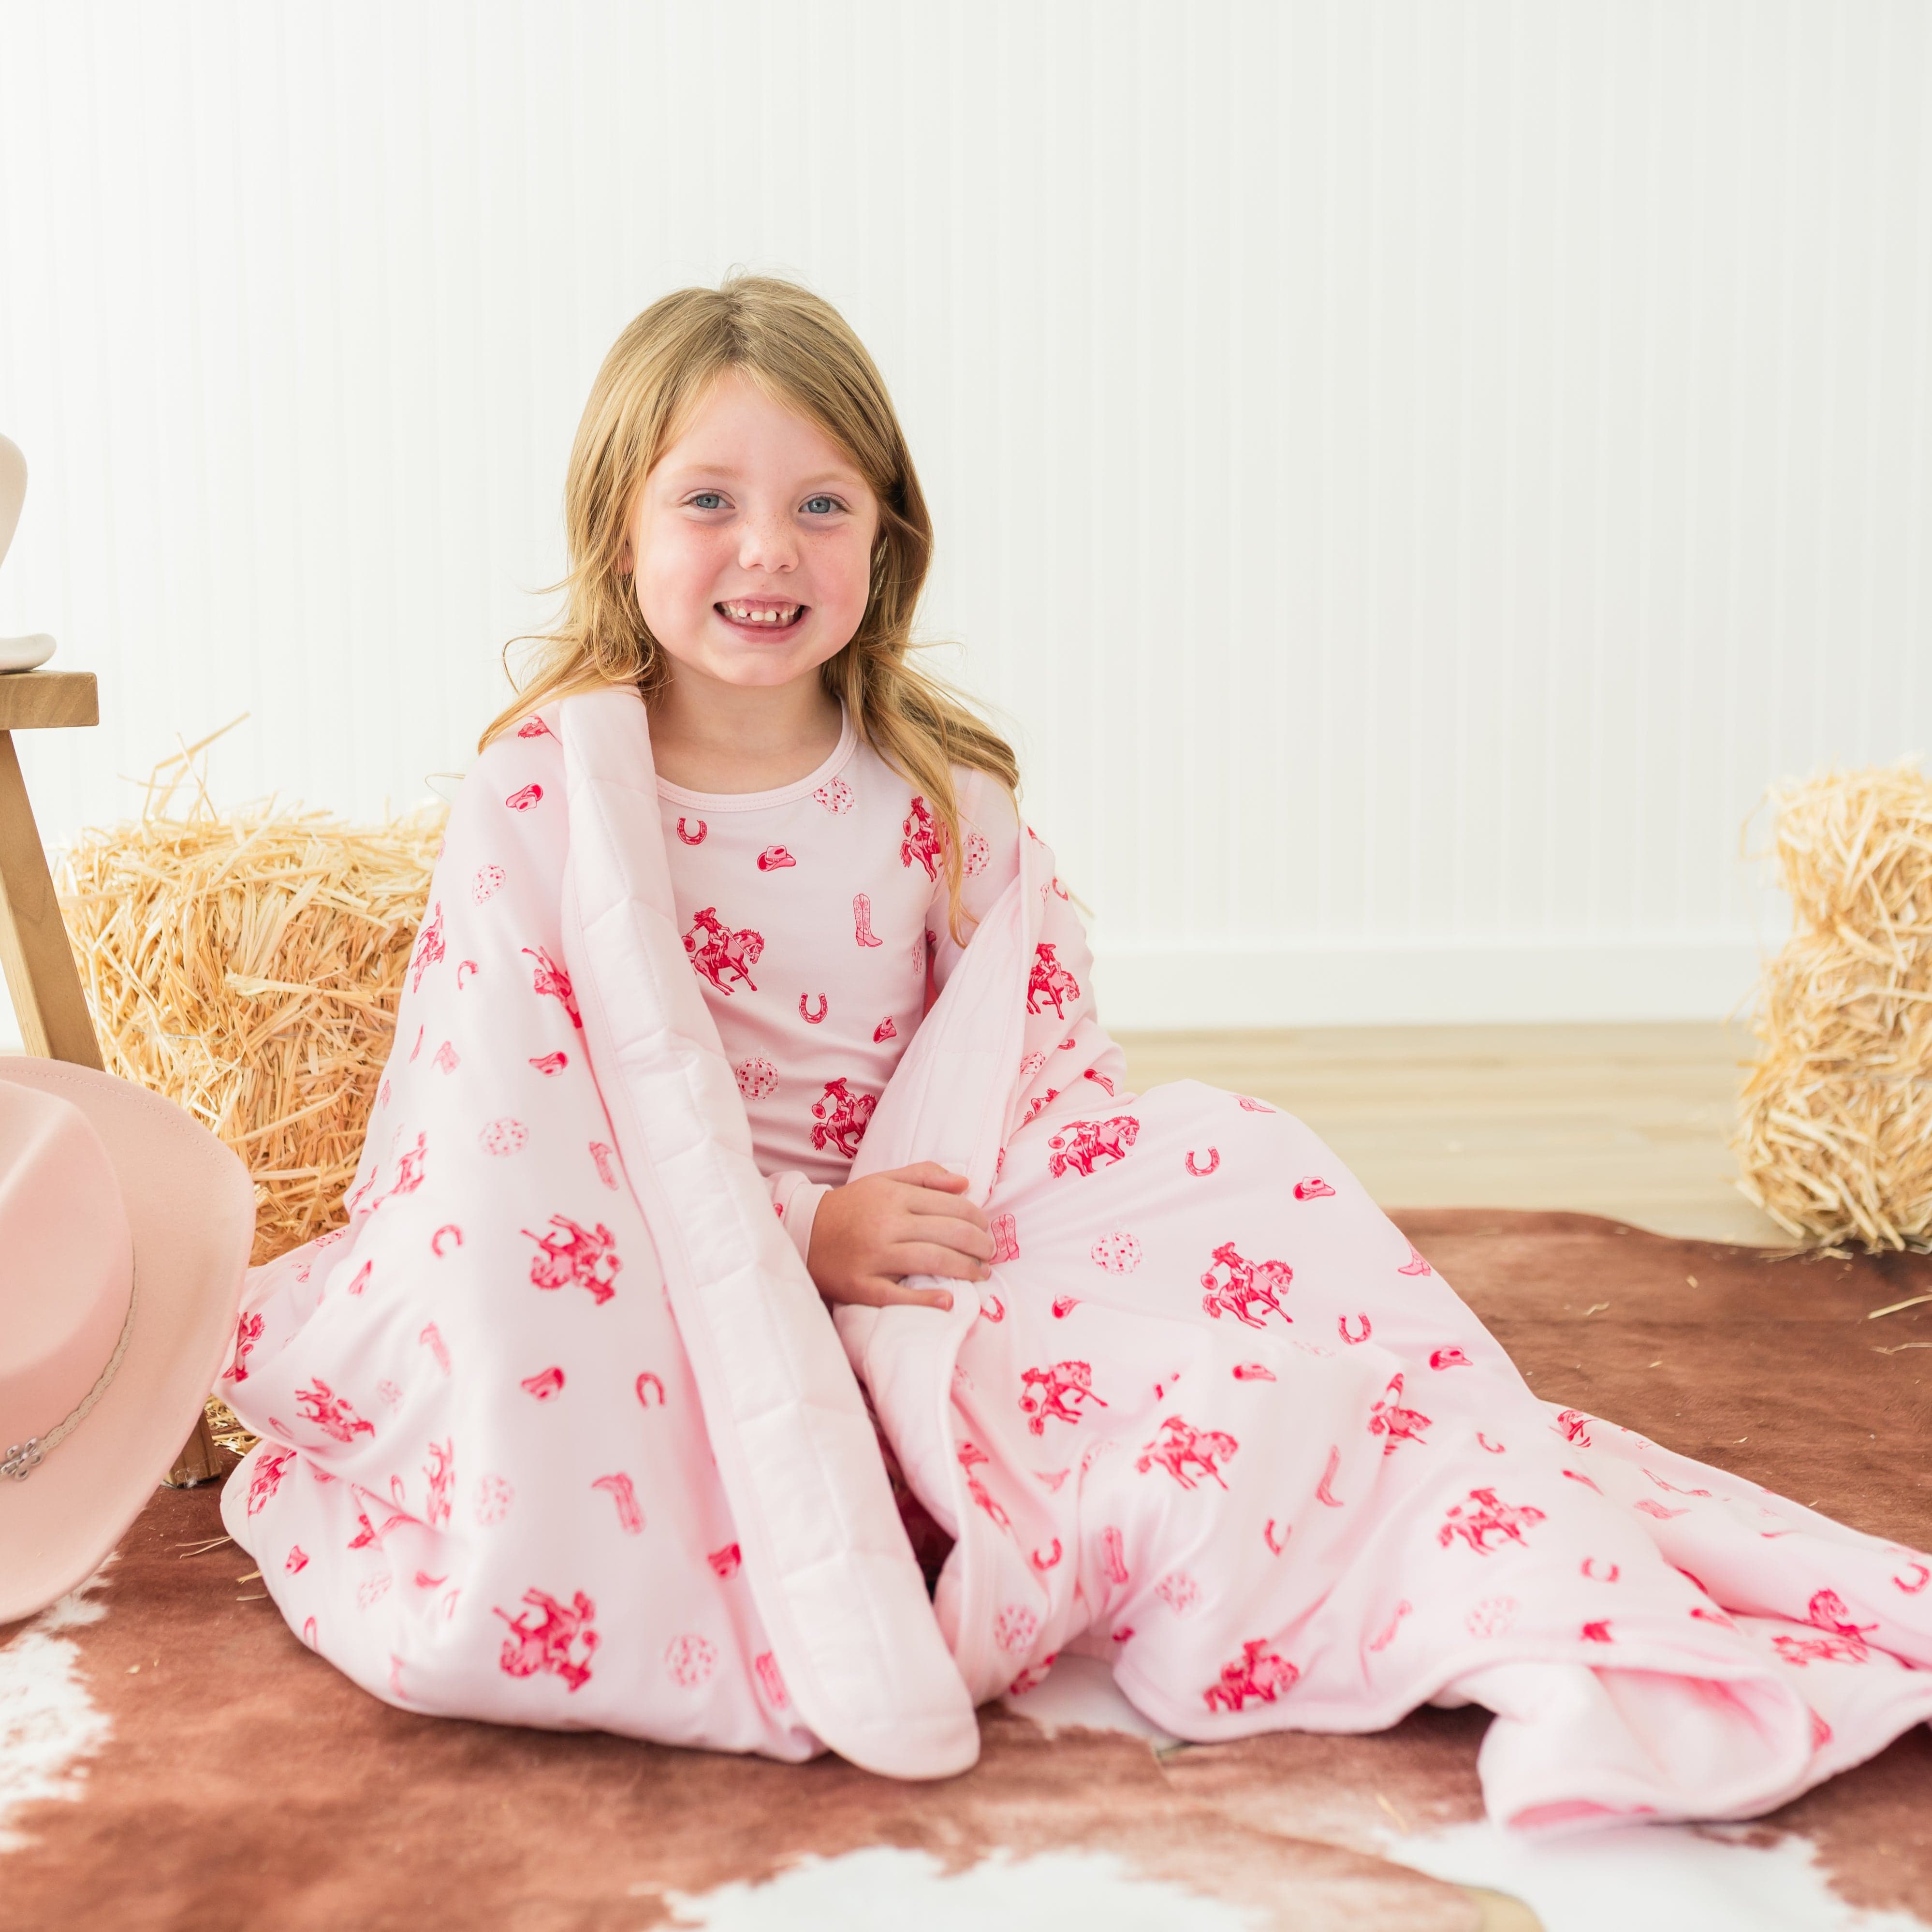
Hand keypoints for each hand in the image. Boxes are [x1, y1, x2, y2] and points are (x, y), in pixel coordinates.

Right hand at [806, 1162, 993, 1311]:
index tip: (987, 1229)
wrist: (803, 1233)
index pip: (952, 1207)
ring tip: (981, 1274)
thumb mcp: (883, 1180)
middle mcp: (887, 1225)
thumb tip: (965, 1183)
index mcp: (894, 1196)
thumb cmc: (851, 1207)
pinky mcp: (862, 1286)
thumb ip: (924, 1175)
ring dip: (966, 1270)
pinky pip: (900, 1296)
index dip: (979, 1219)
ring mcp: (874, 1257)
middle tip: (990, 1254)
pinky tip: (948, 1300)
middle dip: (980, 1246)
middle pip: (950, 1234)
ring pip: (933, 1262)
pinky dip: (927, 1300)